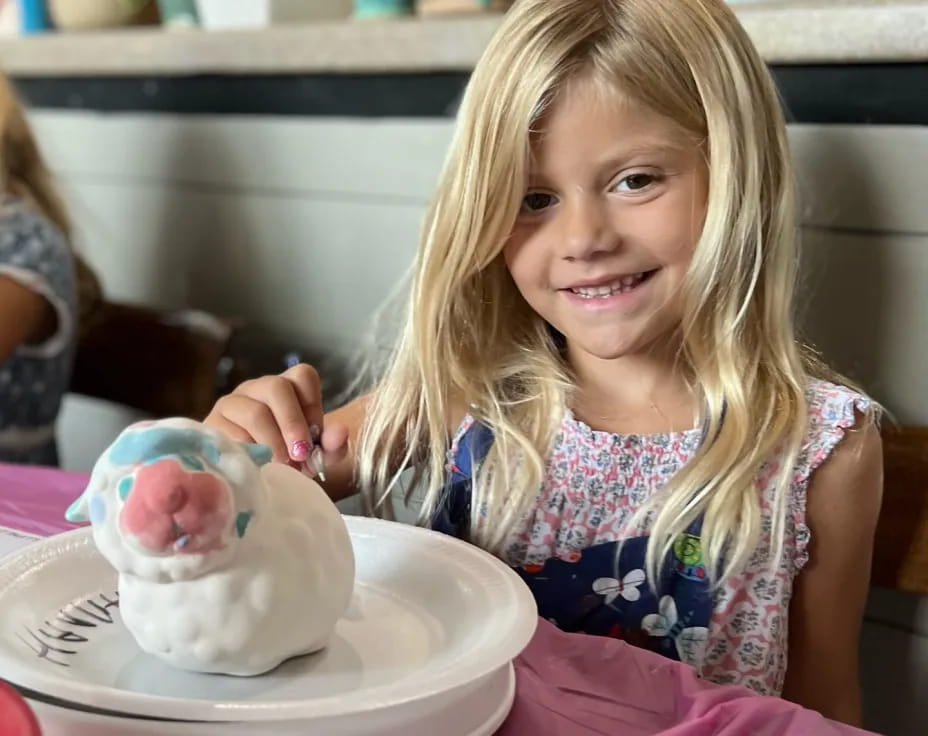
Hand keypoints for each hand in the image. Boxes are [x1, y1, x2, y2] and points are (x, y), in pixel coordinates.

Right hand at [204, 364, 348, 479]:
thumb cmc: (285, 462)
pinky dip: (248, 453)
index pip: (303, 375)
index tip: (315, 437)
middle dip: (293, 423)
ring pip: (254, 412)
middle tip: (300, 454)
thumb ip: (331, 445)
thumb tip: (341, 432)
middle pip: (276, 387)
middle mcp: (257, 389)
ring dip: (272, 443)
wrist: (248, 482)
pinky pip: (229, 433)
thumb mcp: (314, 457)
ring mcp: (231, 404)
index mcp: (285, 389)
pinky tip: (256, 468)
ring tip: (281, 467)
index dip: (312, 405)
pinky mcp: (211, 425)